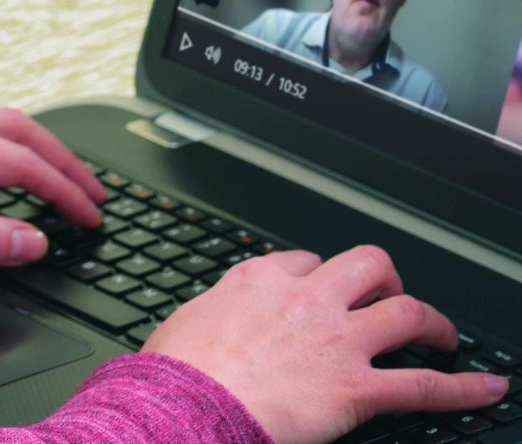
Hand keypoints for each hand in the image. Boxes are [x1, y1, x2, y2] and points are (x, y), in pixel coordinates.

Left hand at [0, 106, 105, 274]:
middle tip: (94, 195)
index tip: (91, 219)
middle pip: (17, 127)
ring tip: (65, 181)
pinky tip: (9, 169)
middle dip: (62, 160)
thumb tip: (33, 240)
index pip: (20, 163)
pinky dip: (5, 146)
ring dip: (35, 148)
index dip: (63, 192)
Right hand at [144, 246, 505, 443]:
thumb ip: (215, 315)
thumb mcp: (186, 324)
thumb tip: (213, 325)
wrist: (186, 404)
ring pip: (406, 311)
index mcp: (259, 282)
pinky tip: (489, 388)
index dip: (320, 275)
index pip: (306, 261)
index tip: (322, 289)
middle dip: (385, 280)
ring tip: (441, 334)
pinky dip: (464, 388)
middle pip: (367, 265)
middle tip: (388, 297)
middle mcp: (306, 300)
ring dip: (432, 321)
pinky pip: (425, 385)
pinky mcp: (358, 388)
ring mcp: (337, 341)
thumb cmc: (176, 373)